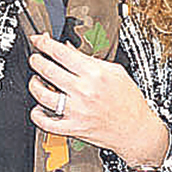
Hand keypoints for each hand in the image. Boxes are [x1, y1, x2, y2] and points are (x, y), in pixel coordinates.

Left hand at [27, 34, 169, 167]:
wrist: (137, 130)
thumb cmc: (130, 102)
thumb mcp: (115, 72)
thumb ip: (91, 60)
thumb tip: (69, 49)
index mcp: (95, 74)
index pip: (61, 52)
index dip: (44, 43)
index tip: (38, 41)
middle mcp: (84, 91)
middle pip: (47, 69)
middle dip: (36, 60)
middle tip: (35, 58)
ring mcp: (77, 111)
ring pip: (42, 94)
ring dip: (34, 84)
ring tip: (36, 80)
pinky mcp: (73, 128)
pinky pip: (45, 122)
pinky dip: (37, 114)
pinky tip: (39, 107)